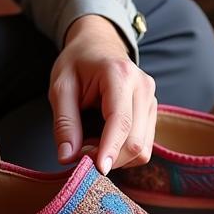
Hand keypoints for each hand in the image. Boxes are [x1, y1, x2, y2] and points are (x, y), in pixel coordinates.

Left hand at [49, 15, 156, 173]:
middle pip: (135, 141)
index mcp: (119, 75)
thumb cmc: (77, 63)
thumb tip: (67, 157)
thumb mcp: (61, 87)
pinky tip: (104, 140)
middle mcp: (143, 87)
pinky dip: (124, 152)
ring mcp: (152, 99)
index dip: (110, 149)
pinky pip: (144, 145)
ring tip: (90, 143)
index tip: (98, 170)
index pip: (120, 121)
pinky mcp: (152, 111)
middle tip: (80, 153)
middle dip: (109, 157)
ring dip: (117, 157)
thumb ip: (64, 122)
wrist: (98, 44)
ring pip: (143, 147)